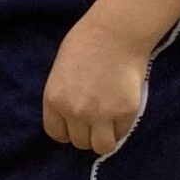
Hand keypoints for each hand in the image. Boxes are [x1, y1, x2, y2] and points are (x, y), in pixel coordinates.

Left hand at [43, 16, 150, 156]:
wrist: (116, 33)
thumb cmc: (85, 44)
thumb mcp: (60, 73)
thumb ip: (64, 96)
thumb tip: (71, 116)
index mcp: (54, 100)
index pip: (56, 134)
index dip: (68, 132)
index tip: (76, 126)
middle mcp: (74, 112)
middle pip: (79, 142)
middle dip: (87, 135)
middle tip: (96, 122)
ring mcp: (101, 114)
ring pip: (101, 146)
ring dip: (105, 139)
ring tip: (109, 125)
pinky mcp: (125, 112)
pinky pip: (122, 133)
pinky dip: (122, 128)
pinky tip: (122, 113)